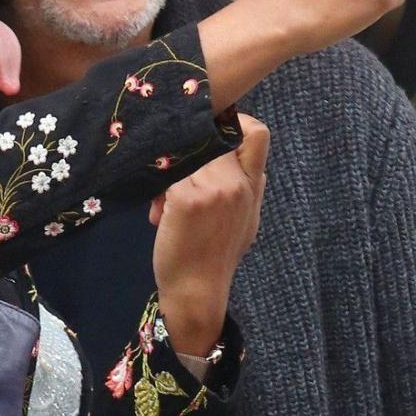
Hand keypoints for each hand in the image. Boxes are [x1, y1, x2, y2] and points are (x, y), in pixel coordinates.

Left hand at [148, 113, 269, 355]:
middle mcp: (237, 184)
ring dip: (168, 174)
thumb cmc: (214, 258)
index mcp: (253, 187)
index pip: (258, 133)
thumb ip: (243, 189)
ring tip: (163, 205)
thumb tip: (228, 160)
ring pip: (184, 156)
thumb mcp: (244, 221)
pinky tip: (158, 214)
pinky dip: (158, 192)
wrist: (198, 292)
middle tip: (175, 177)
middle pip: (209, 140)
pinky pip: (166, 176)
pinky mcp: (186, 199)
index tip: (213, 137)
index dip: (235, 124)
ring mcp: (213, 190)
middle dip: (188, 154)